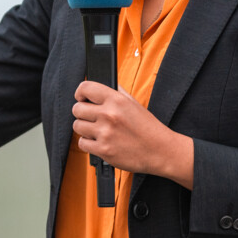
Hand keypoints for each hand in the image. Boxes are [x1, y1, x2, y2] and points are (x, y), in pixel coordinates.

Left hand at [71, 81, 194, 188]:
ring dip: (85, 129)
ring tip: (97, 131)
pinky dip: (88, 143)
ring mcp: (105, 133)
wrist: (161, 151)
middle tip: (92, 117)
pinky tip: (99, 141)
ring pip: (77, 126)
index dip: (80, 93)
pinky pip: (82, 143)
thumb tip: (99, 86)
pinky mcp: (103, 150)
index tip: (81, 98)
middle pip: (77, 109)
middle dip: (82, 113)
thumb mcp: (134, 103)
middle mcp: (109, 114)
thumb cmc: (148, 128)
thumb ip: (116, 92)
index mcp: (116, 100)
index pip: (85, 88)